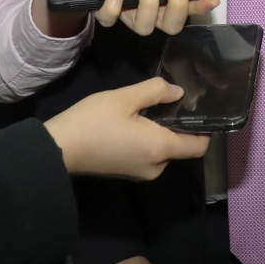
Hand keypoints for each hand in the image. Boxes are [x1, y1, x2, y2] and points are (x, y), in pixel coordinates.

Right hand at [44, 77, 210, 178]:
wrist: (59, 148)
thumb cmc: (93, 121)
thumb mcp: (125, 98)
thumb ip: (156, 91)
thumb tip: (179, 92)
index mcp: (159, 149)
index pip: (199, 146)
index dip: (205, 129)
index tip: (202, 109)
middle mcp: (155, 167)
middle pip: (181, 147)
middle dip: (179, 125)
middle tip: (170, 100)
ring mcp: (140, 173)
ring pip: (164, 150)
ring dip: (162, 131)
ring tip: (151, 107)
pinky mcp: (127, 172)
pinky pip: (149, 155)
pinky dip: (150, 140)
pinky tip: (137, 121)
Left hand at [81, 0, 219, 34]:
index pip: (188, 5)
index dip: (201, 6)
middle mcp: (149, 7)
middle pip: (171, 25)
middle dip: (177, 8)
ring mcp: (128, 13)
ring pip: (145, 27)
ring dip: (149, 5)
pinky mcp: (106, 13)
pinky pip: (113, 19)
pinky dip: (115, 7)